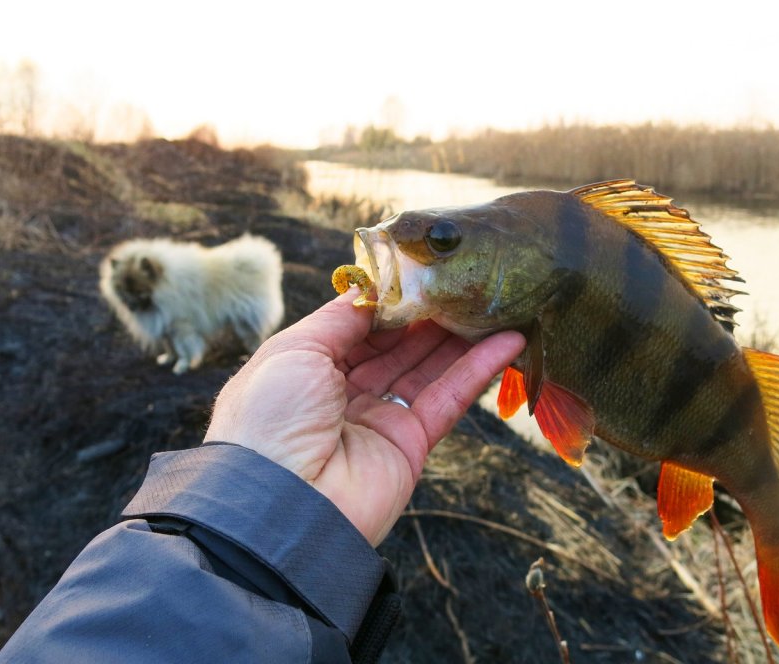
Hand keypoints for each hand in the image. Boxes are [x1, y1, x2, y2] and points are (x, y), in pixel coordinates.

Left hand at [205, 290, 524, 545]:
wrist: (280, 508)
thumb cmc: (271, 419)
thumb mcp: (294, 350)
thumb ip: (338, 317)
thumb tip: (374, 288)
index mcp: (304, 371)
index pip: (354, 327)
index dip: (388, 301)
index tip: (422, 271)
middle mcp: (341, 395)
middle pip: (394, 346)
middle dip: (428, 313)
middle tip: (465, 280)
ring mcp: (377, 422)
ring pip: (426, 368)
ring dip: (460, 336)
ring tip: (493, 300)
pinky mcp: (411, 446)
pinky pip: (448, 399)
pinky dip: (478, 371)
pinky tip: (508, 341)